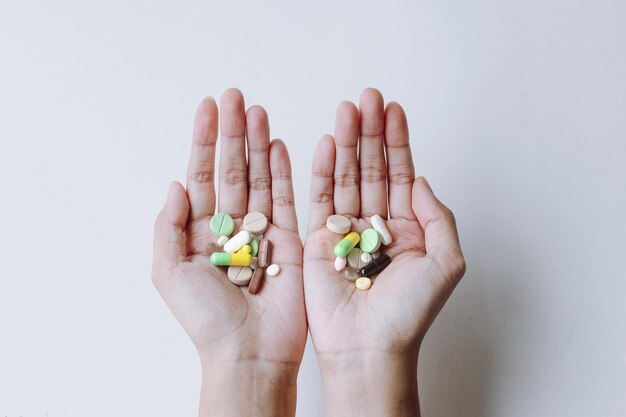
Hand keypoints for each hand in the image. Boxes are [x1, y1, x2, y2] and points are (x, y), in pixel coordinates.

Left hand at [152, 89, 305, 416]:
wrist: (250, 350)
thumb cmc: (206, 320)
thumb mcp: (169, 273)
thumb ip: (168, 226)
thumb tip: (174, 184)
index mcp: (200, 232)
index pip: (201, 176)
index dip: (203, 141)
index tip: (207, 108)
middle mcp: (231, 227)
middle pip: (231, 169)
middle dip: (232, 132)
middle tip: (235, 96)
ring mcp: (262, 231)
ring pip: (260, 178)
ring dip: (258, 144)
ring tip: (257, 111)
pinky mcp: (290, 240)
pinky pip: (287, 198)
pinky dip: (284, 171)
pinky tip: (279, 145)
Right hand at [304, 89, 465, 416]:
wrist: (368, 347)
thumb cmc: (408, 314)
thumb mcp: (446, 263)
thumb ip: (438, 217)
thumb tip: (419, 179)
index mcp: (407, 228)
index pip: (400, 174)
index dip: (398, 141)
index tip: (394, 110)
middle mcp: (376, 225)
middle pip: (372, 168)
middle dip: (371, 132)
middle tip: (368, 97)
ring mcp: (346, 231)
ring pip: (346, 177)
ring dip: (347, 142)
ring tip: (348, 110)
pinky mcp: (319, 240)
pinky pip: (320, 198)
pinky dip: (321, 170)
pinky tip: (325, 143)